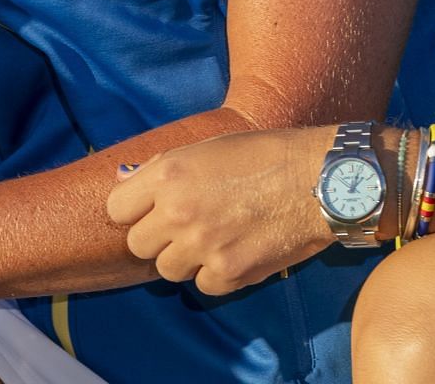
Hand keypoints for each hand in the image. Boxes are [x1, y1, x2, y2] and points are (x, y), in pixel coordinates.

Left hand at [106, 126, 337, 295]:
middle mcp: (177, 212)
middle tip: (181, 229)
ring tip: (209, 242)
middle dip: (156, 238)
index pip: (116, 209)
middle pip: (137, 245)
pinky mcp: (232, 272)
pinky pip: (203, 286)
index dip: (132, 211)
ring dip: (183, 260)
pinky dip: (215, 276)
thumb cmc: (261, 155)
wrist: (318, 180)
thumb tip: (123, 181)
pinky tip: (232, 255)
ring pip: (167, 270)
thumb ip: (159, 170)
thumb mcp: (202, 149)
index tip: (149, 211)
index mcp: (166, 176)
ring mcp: (203, 245)